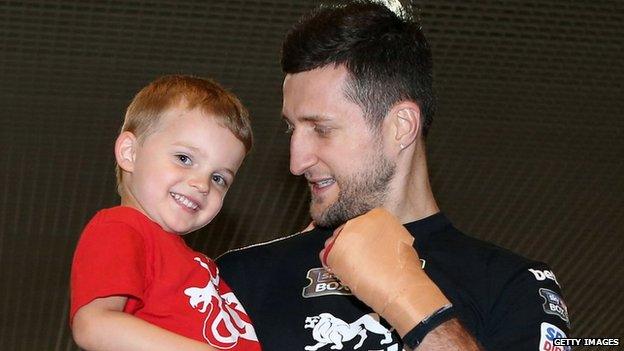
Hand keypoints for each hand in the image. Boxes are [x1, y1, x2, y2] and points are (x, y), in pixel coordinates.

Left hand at [319, 208, 449, 335]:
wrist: (399, 285)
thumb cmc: (404, 267)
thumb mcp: (400, 240)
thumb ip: (385, 235)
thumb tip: (377, 240)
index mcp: (378, 214)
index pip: (364, 223)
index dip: (364, 238)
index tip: (368, 249)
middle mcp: (359, 219)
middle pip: (348, 230)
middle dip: (351, 244)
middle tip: (360, 261)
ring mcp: (344, 234)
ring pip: (335, 241)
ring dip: (341, 254)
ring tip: (353, 269)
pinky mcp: (334, 250)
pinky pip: (326, 256)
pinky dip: (333, 264)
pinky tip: (345, 273)